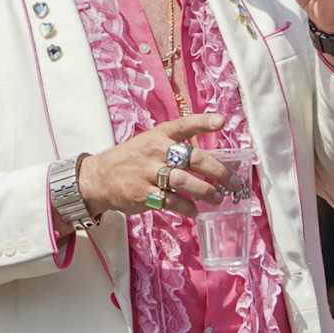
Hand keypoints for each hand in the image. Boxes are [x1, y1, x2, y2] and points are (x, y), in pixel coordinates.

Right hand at [77, 112, 230, 220]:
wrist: (99, 178)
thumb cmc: (132, 159)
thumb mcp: (150, 142)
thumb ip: (176, 146)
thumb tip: (212, 159)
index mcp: (160, 135)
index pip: (184, 125)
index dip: (204, 122)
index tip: (222, 122)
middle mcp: (156, 151)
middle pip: (194, 158)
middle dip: (219, 171)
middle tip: (234, 183)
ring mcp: (149, 173)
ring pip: (185, 182)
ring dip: (206, 192)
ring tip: (217, 199)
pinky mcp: (144, 194)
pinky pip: (172, 202)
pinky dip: (187, 208)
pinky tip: (195, 210)